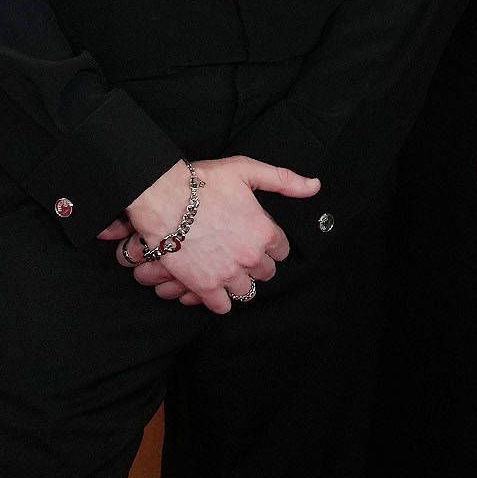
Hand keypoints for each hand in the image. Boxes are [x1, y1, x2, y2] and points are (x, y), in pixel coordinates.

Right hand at [107, 156, 316, 313]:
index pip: (282, 250)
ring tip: (228, 271)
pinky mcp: (205, 286)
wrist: (163, 197)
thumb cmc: (202, 182)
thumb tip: (314, 186)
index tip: (256, 237)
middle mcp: (251, 257)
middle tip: (239, 253)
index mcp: (264, 231)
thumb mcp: (247, 171)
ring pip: (247, 292)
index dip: (269, 243)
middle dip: (256, 264)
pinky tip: (214, 287)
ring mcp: (228, 274)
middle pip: (266, 273)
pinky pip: (223, 307)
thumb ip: (284, 180)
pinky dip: (220, 300)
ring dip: (240, 283)